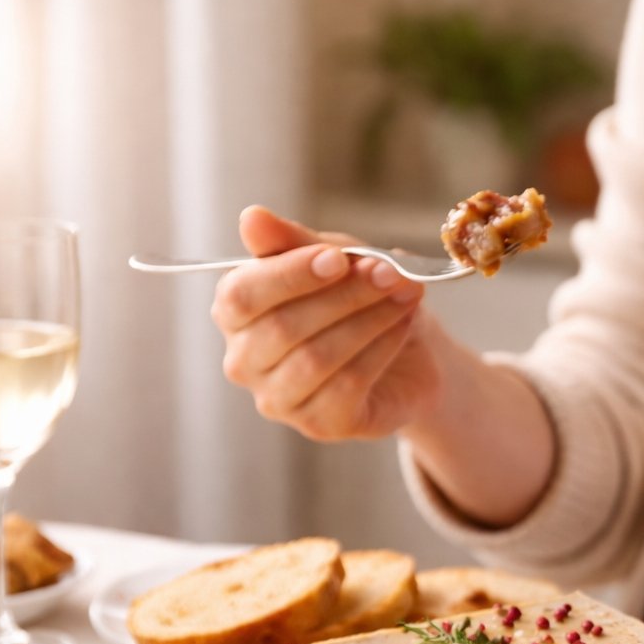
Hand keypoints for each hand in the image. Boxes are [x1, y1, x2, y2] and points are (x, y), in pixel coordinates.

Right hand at [211, 206, 437, 440]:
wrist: (408, 350)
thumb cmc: (356, 298)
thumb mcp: (332, 259)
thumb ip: (292, 242)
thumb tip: (251, 218)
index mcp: (235, 313)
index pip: (241, 296)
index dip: (290, 275)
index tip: (339, 258)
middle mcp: (244, 361)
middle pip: (283, 328)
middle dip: (344, 295)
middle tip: (390, 273)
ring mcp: (278, 400)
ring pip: (317, 358)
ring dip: (369, 319)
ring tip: (406, 294)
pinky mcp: (320, 424)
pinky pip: (348, 384)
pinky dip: (382, 348)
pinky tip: (404, 325)